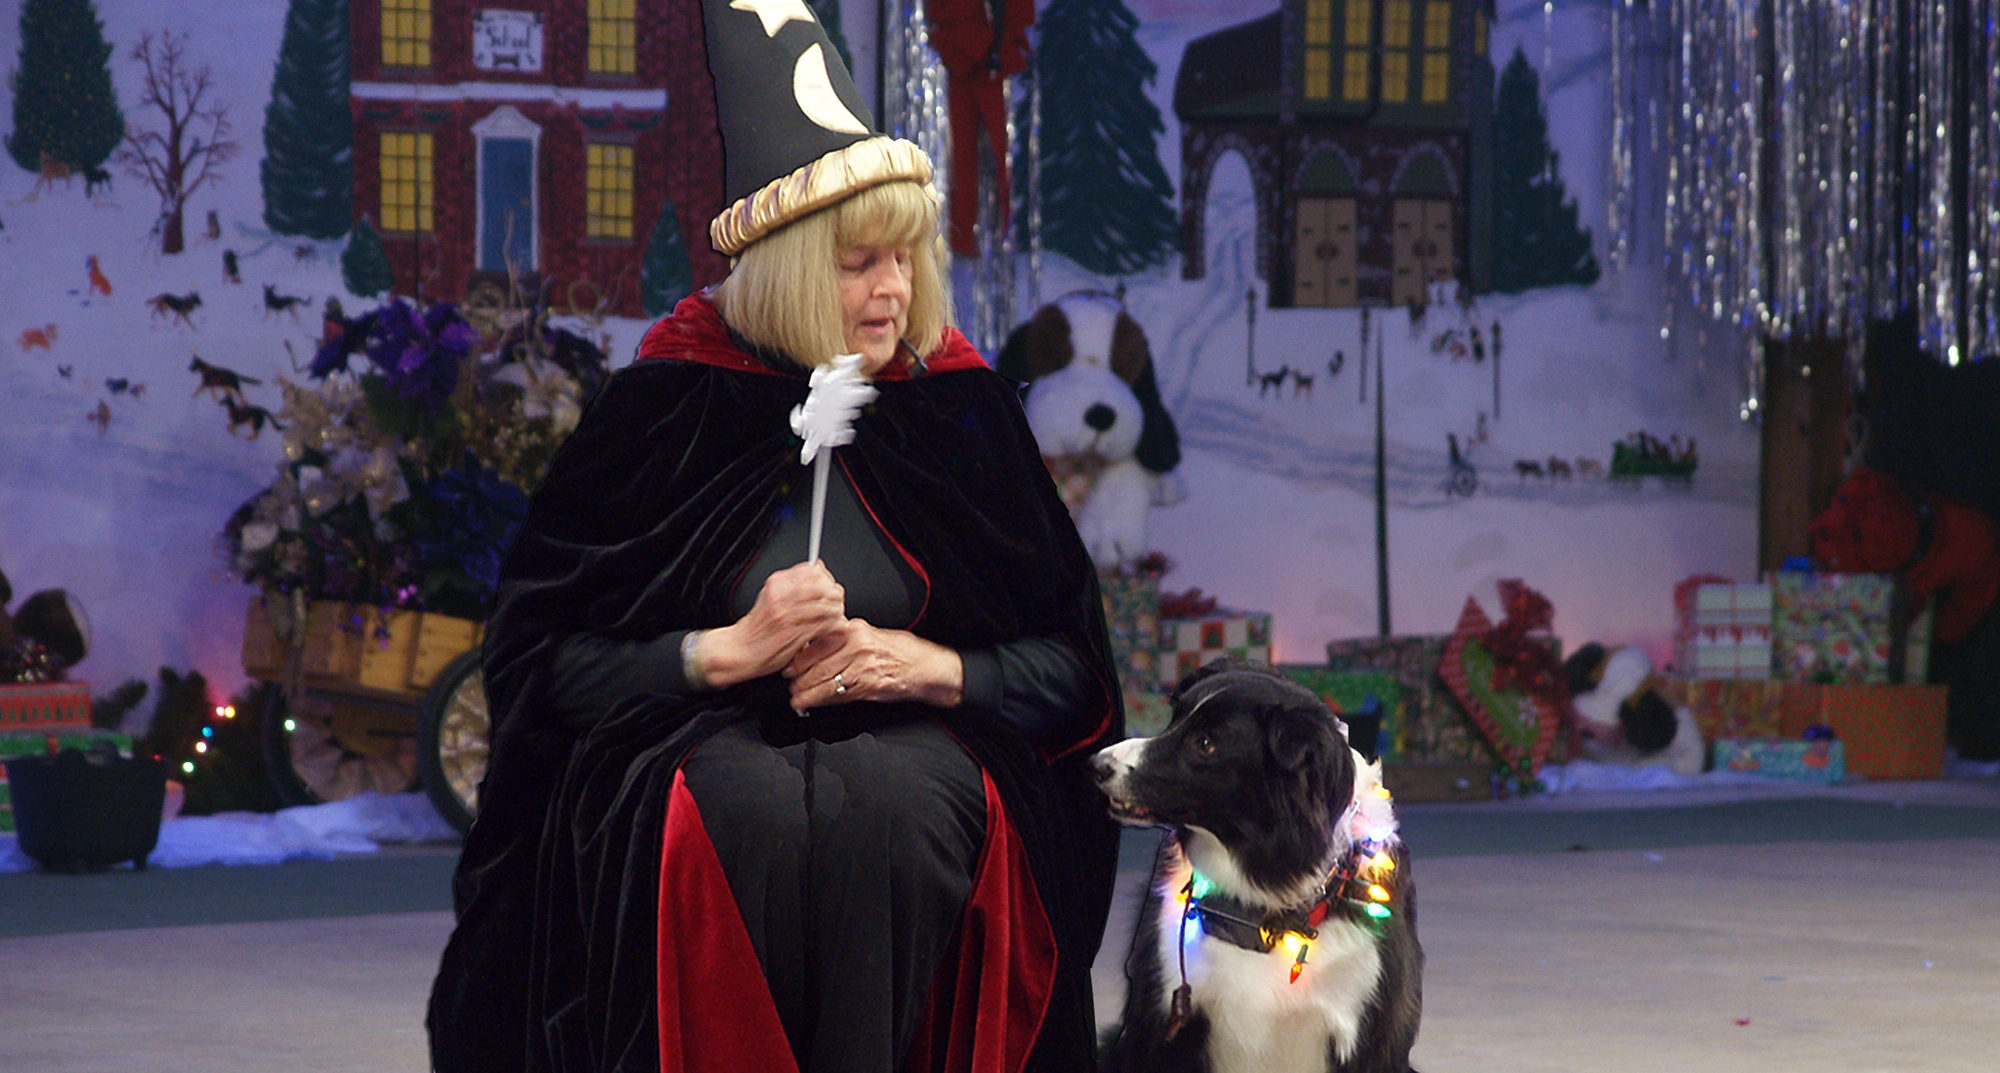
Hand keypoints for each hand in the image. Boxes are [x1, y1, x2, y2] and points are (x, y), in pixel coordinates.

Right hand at [698, 562, 846, 687]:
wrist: (738, 651)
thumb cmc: (756, 629)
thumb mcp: (771, 597)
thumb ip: (794, 583)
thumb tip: (817, 567)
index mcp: (776, 583)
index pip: (812, 570)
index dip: (826, 579)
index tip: (828, 588)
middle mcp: (781, 596)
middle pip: (822, 586)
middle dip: (834, 595)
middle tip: (836, 604)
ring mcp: (788, 615)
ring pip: (827, 605)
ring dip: (836, 613)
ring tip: (834, 618)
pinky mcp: (795, 634)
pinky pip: (825, 625)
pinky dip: (833, 627)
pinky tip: (831, 631)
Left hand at [785, 620, 963, 709]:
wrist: (927, 668)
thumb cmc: (903, 652)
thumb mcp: (872, 635)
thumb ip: (846, 639)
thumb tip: (817, 646)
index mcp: (856, 630)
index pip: (818, 643)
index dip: (799, 657)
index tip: (789, 664)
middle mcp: (858, 646)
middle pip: (818, 663)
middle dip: (799, 677)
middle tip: (789, 684)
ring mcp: (863, 667)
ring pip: (824, 680)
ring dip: (806, 692)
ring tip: (796, 698)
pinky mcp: (868, 686)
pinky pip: (837, 695)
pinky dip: (820, 701)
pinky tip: (810, 704)